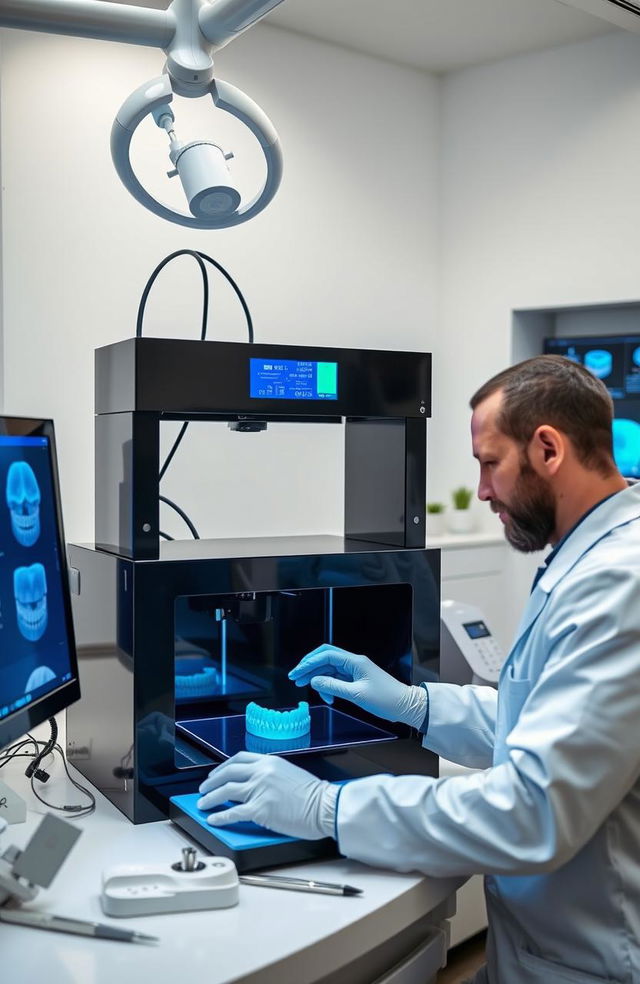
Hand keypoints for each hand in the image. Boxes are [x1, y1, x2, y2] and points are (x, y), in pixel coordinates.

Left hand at [197, 752, 333, 839]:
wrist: (325, 805)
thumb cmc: (314, 794)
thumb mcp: (290, 773)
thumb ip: (271, 774)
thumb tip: (257, 782)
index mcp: (270, 761)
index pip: (239, 758)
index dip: (223, 766)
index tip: (216, 773)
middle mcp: (262, 772)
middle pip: (228, 773)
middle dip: (211, 781)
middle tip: (203, 788)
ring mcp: (260, 790)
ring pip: (226, 790)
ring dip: (210, 798)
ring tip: (203, 804)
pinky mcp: (260, 809)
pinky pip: (233, 812)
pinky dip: (220, 816)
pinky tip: (213, 819)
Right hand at [289, 644, 421, 724]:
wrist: (405, 705)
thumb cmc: (385, 699)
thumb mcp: (356, 695)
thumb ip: (333, 687)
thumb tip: (314, 681)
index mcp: (355, 661)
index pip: (326, 656)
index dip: (309, 663)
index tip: (296, 674)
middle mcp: (354, 662)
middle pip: (326, 659)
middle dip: (310, 667)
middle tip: (296, 678)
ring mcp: (355, 670)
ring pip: (330, 669)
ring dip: (318, 678)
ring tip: (310, 690)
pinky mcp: (357, 679)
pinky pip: (338, 678)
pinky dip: (329, 685)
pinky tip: (328, 696)